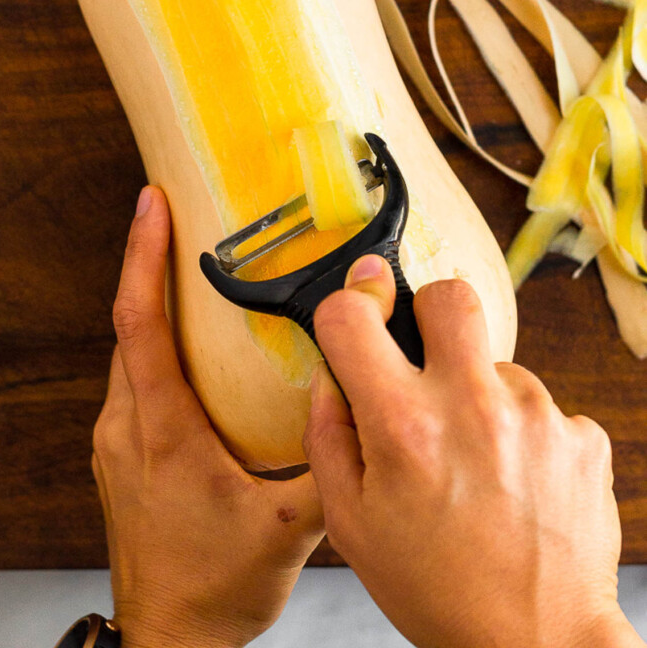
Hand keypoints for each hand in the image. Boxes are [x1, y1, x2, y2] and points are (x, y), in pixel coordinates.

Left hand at [92, 186, 323, 647]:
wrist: (171, 638)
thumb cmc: (214, 587)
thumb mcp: (286, 529)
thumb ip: (335, 468)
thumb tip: (369, 411)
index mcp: (163, 428)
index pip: (142, 322)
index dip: (144, 257)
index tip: (151, 206)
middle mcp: (129, 425)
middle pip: (129, 325)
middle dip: (147, 265)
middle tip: (174, 217)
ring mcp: (119, 441)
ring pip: (129, 353)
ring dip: (153, 306)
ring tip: (188, 269)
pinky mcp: (124, 455)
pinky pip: (134, 381)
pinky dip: (157, 346)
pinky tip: (193, 347)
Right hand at [303, 255, 642, 647]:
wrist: (539, 643)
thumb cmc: (437, 591)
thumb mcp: (352, 525)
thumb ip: (328, 436)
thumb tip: (331, 373)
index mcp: (404, 426)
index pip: (354, 315)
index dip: (346, 308)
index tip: (355, 315)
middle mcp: (473, 406)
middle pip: (449, 296)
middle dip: (430, 313)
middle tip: (429, 359)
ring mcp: (536, 416)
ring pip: (498, 364)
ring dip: (481, 396)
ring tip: (479, 464)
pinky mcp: (582, 435)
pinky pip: (541, 407)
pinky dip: (524, 433)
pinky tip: (517, 482)